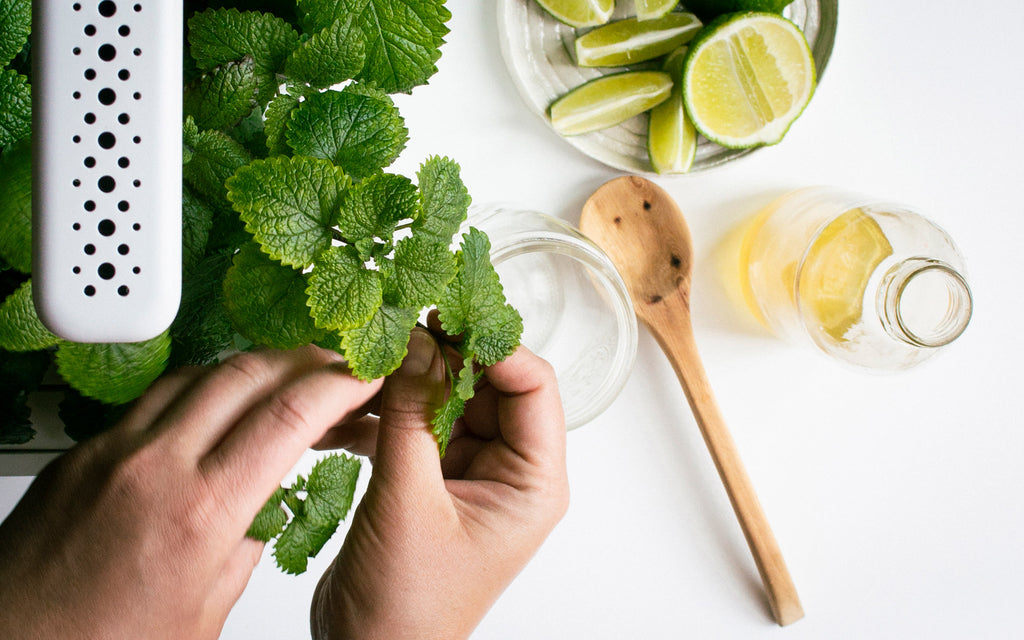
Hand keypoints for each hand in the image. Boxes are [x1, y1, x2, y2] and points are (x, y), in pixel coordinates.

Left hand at [0, 345, 381, 639]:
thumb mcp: (204, 614)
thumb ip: (245, 549)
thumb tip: (263, 510)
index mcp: (201, 513)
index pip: (290, 415)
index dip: (339, 384)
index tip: (364, 375)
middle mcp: (154, 467)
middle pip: (248, 372)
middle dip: (303, 358)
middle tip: (333, 365)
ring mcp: (111, 452)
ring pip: (199, 374)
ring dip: (251, 368)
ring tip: (281, 381)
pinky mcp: (81, 454)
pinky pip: (153, 399)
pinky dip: (198, 391)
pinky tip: (213, 409)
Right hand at [311, 328, 569, 639]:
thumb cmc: (404, 604)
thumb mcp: (406, 500)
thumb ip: (409, 415)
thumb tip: (414, 341)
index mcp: (532, 483)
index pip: (533, 386)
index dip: (493, 345)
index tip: (444, 317)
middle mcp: (511, 474)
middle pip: (490, 385)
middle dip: (443, 356)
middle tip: (396, 328)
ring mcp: (472, 475)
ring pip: (449, 400)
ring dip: (408, 382)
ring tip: (366, 361)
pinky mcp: (434, 479)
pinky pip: (419, 424)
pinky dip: (387, 412)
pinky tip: (349, 405)